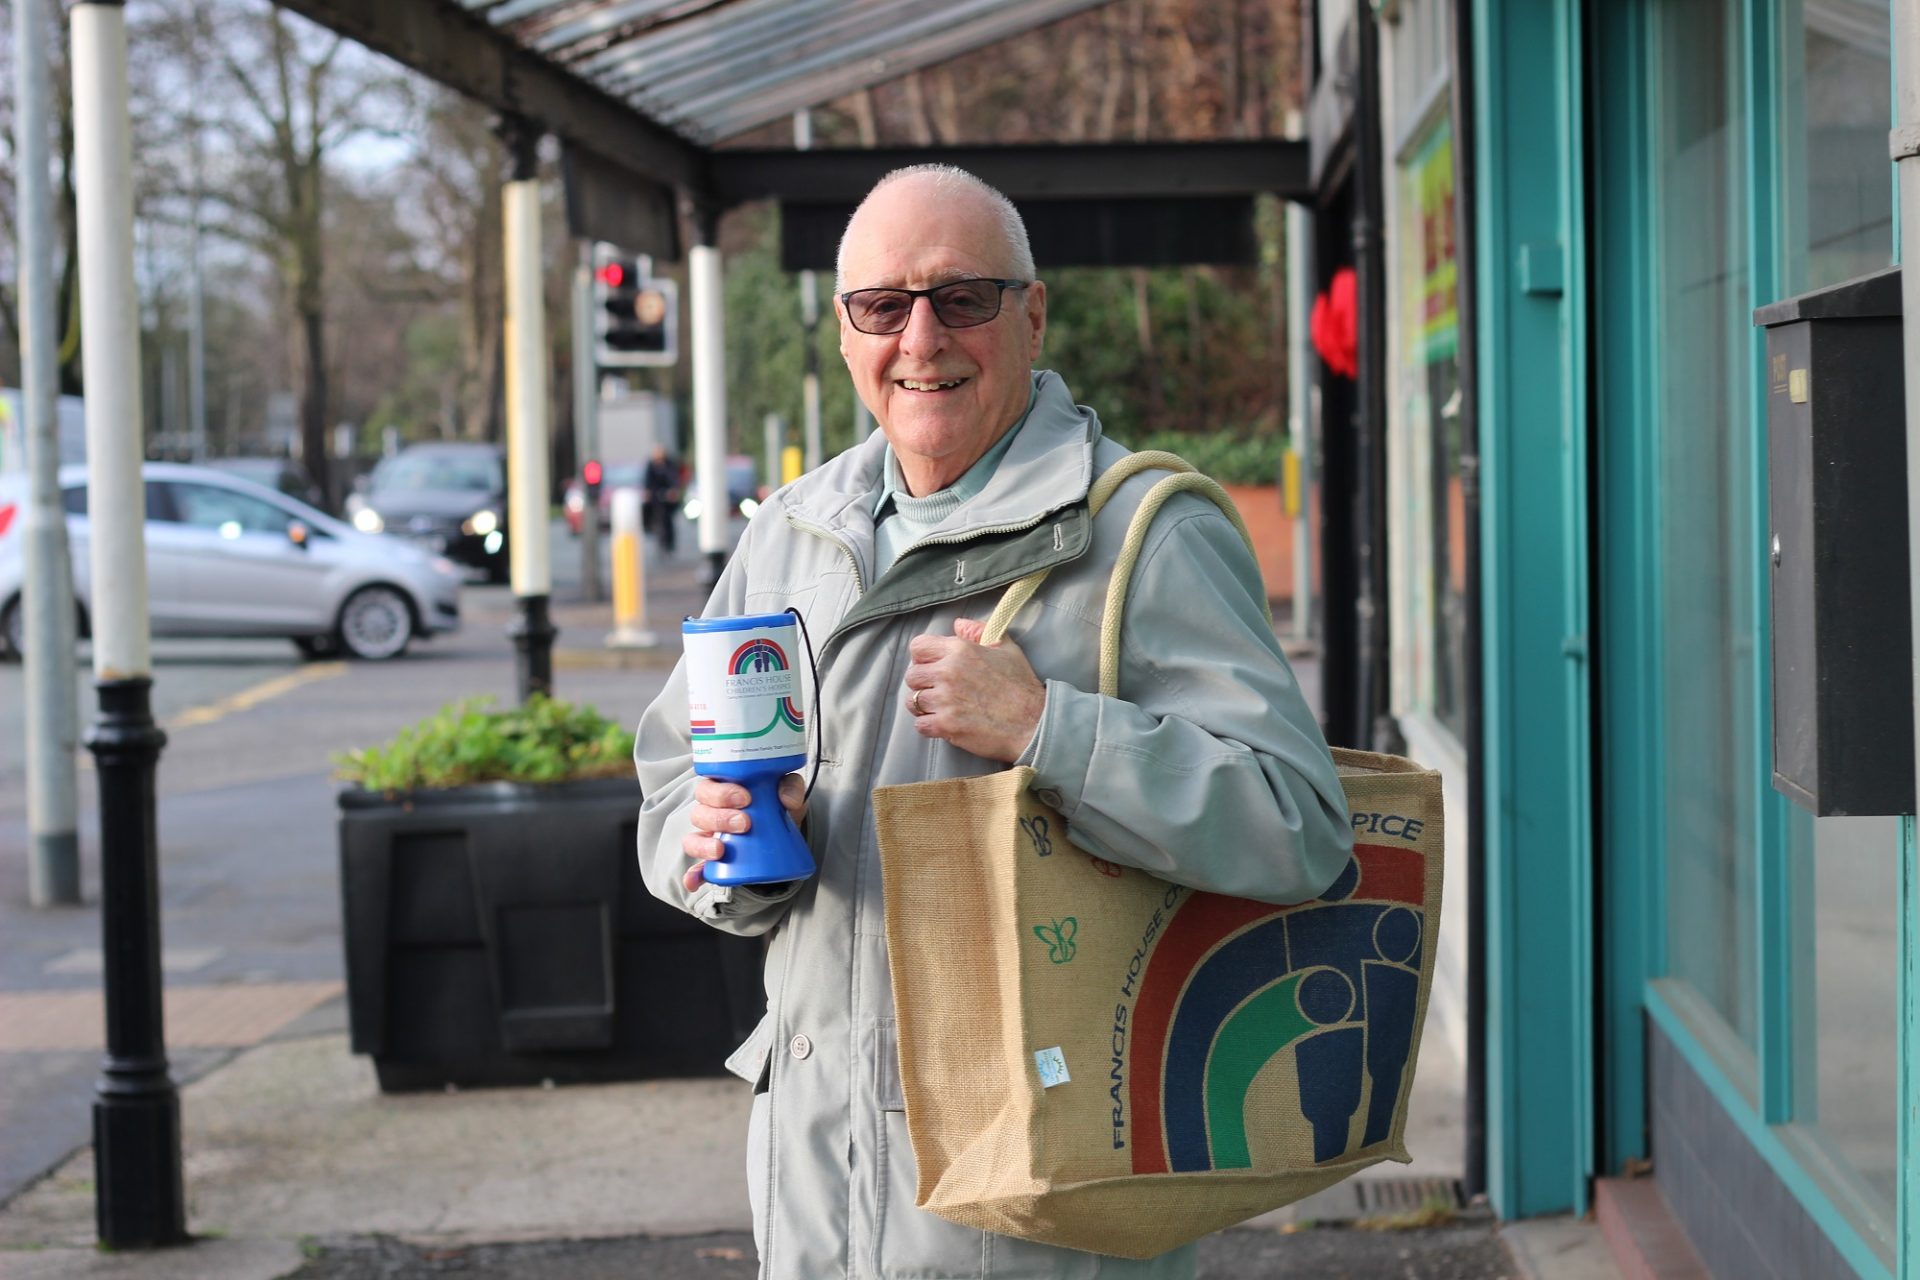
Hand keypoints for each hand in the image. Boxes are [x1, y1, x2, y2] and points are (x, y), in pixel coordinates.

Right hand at [682, 773, 807, 891]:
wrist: (783, 837)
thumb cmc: (777, 807)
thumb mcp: (787, 794)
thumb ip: (791, 788)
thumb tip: (788, 801)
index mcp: (722, 791)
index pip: (709, 786)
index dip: (721, 791)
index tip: (746, 798)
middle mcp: (711, 813)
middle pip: (699, 812)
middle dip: (718, 818)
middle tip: (744, 823)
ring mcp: (709, 838)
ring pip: (693, 839)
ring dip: (704, 845)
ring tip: (721, 850)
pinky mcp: (713, 861)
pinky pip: (696, 869)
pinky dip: (693, 875)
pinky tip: (694, 881)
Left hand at [904, 618, 1045, 762]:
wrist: (1033, 723)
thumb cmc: (1021, 686)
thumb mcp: (1006, 648)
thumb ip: (980, 631)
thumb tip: (958, 624)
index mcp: (960, 650)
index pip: (918, 647)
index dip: (922, 657)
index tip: (932, 666)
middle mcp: (948, 672)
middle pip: (912, 676)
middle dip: (922, 683)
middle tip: (937, 690)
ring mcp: (945, 700)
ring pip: (912, 701)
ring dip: (924, 706)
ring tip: (940, 708)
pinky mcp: (946, 725)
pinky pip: (920, 725)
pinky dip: (928, 726)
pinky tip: (943, 724)